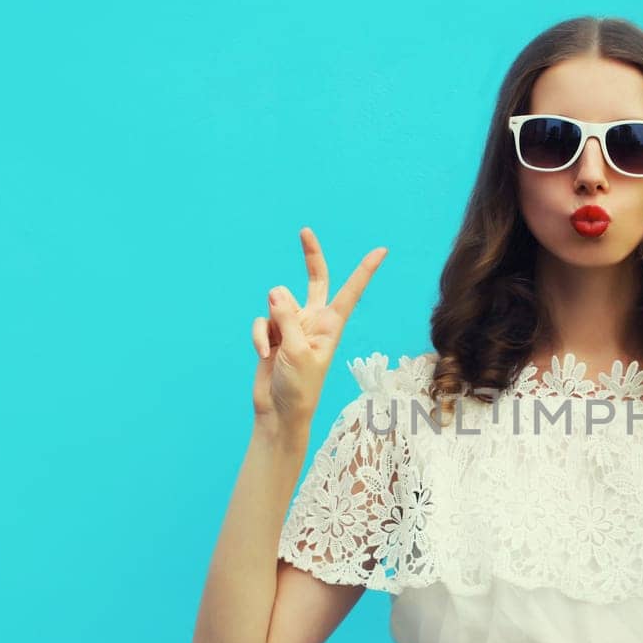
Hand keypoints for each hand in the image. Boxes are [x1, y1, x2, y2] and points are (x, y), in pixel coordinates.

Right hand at [251, 229, 387, 429]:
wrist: (280, 411)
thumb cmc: (300, 388)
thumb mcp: (297, 352)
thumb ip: (287, 319)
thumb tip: (275, 290)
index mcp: (331, 325)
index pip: (351, 292)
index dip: (365, 271)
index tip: (381, 250)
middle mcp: (314, 320)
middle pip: (315, 279)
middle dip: (310, 256)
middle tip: (305, 231)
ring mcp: (292, 325)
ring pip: (276, 303)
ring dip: (271, 325)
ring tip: (275, 349)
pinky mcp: (273, 333)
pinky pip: (262, 322)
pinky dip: (260, 336)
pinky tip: (264, 354)